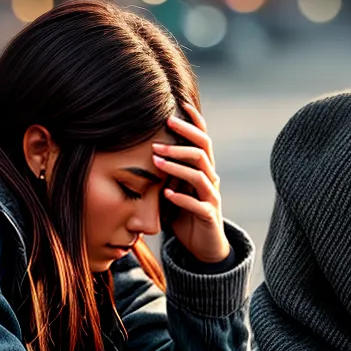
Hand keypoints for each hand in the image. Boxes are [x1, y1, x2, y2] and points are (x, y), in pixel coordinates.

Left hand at [151, 100, 229, 263]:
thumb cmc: (186, 214)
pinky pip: (197, 204)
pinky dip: (181, 198)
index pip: (203, 139)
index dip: (194, 121)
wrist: (204, 246)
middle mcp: (211, 179)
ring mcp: (212, 197)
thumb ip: (165, 171)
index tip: (179, 104)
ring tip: (157, 161)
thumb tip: (138, 149)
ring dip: (177, 166)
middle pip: (203, 150)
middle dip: (184, 137)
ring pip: (200, 175)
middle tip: (164, 126)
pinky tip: (166, 193)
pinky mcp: (209, 216)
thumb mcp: (175, 187)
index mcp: (204, 169)